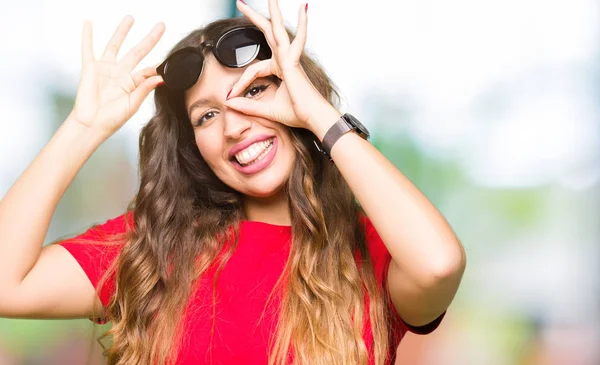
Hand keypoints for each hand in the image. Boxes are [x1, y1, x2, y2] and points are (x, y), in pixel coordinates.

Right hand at [68, 16, 164, 138]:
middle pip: (138, 51)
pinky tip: (88, 23)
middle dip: (150, 39)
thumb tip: (161, 77)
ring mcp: (106, 69)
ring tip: (131, 18)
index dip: (158, 65)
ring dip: (122, 31)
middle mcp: (121, 74)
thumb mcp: (132, 104)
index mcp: (132, 84)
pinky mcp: (91, 69)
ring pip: (115, 45)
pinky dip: (87, 36)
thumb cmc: (112, 119)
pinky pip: (88, 49)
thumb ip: (144, 89)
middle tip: (161, 26)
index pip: (148, 70)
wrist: (92, 125)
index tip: (169, 60)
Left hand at [224, 0, 332, 129]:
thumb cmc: (298, 114)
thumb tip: (230, 104)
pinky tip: (303, 8)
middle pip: (267, 34)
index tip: (231, 95)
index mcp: (281, 70)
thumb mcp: (266, 110)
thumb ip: (248, 106)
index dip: (241, 82)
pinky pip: (294, 40)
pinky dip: (302, 25)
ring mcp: (290, 59)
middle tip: (240, 3)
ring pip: (278, 30)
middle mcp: (285, 60)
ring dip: (273, 12)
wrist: (313, 119)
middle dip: (254, 18)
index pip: (254, 69)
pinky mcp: (293, 62)